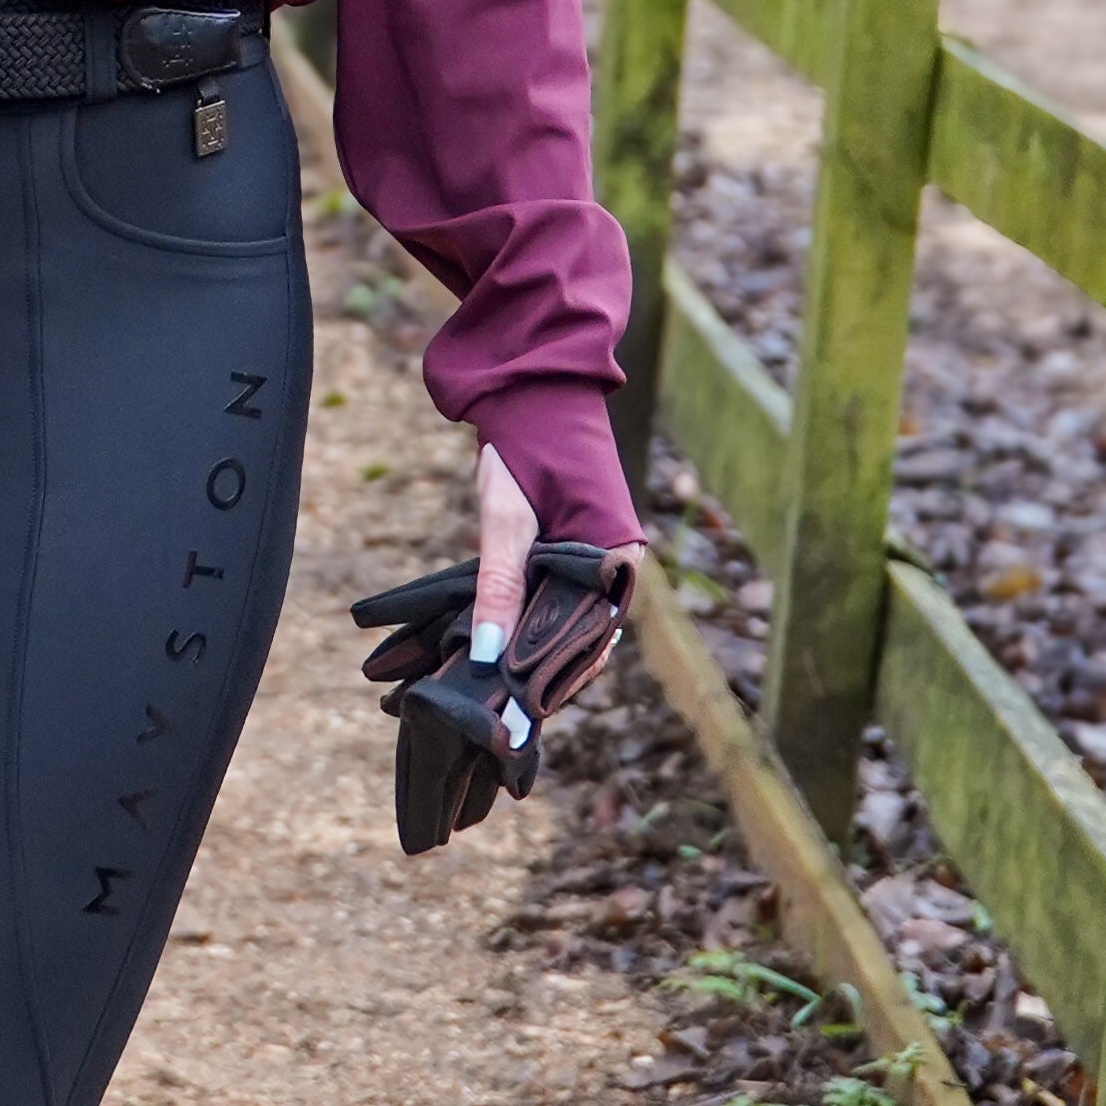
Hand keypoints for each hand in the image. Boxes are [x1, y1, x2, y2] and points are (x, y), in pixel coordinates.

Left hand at [471, 440, 630, 705]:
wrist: (529, 395)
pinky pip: (557, 599)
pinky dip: (533, 621)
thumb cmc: (526, 450)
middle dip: (544, 670)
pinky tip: (502, 644)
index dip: (558, 676)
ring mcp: (596, 561)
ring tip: (496, 686)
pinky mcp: (572, 552)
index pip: (593, 639)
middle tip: (500, 708)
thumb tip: (486, 655)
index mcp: (618, 561)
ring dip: (536, 648)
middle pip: (582, 635)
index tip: (522, 709)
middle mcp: (615, 567)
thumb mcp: (507, 523)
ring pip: (568, 620)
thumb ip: (499, 586)